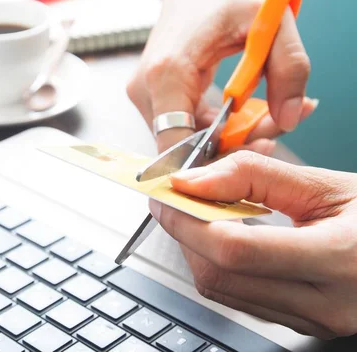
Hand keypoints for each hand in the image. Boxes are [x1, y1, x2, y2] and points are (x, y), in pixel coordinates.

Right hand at [131, 0, 317, 152]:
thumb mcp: (271, 22)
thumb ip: (289, 69)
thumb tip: (290, 118)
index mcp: (167, 74)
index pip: (175, 145)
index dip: (211, 163)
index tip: (250, 157)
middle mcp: (146, 89)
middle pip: (185, 145)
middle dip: (231, 145)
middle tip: (273, 127)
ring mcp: (145, 95)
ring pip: (185, 140)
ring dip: (225, 137)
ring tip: (263, 116)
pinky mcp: (152, 97)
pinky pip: (184, 128)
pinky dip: (215, 128)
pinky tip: (243, 113)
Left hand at [151, 151, 356, 338]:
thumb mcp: (328, 185)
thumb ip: (256, 177)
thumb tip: (193, 181)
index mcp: (339, 260)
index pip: (234, 250)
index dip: (186, 221)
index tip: (165, 196)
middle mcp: (325, 304)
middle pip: (219, 276)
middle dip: (183, 235)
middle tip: (173, 201)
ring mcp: (314, 322)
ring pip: (224, 292)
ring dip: (198, 251)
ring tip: (199, 214)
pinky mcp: (305, 326)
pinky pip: (244, 299)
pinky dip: (222, 267)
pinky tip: (225, 238)